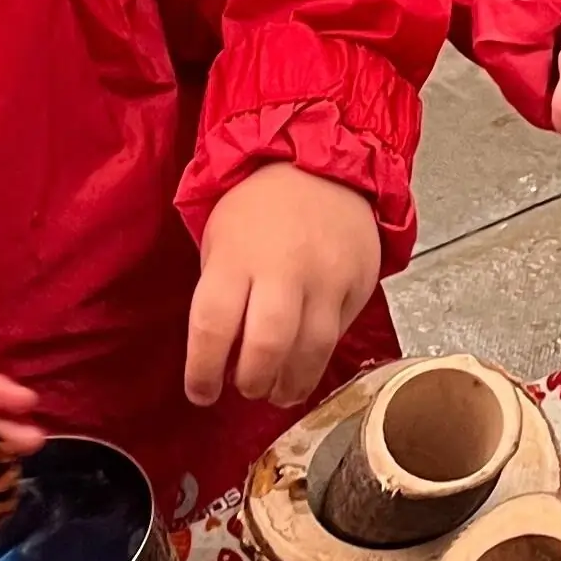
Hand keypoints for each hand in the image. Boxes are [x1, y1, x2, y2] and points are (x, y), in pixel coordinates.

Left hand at [185, 167, 383, 409]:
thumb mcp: (221, 241)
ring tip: (279, 392)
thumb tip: (225, 357)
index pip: (213, 327)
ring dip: (292, 383)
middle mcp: (284, 268)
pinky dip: (321, 355)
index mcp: (236, 257)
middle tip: (246, 389)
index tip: (201, 393)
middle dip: (252, 381)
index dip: (203, 371)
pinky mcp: (360, 282)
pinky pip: (340, 332)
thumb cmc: (261, 208)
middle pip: (267, 345)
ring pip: (312, 349)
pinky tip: (307, 360)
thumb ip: (221, 295)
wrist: (323, 167)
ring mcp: (328, 277)